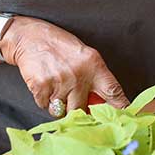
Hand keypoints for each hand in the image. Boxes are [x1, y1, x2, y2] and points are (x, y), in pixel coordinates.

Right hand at [0, 16, 128, 114]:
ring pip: (62, 112)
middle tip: (70, 96)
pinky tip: (44, 82)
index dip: (120, 107)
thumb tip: (101, 102)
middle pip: (83, 110)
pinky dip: (44, 99)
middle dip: (77, 108)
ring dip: (58, 104)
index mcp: (94, 64)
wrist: (30, 37)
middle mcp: (80, 74)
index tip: (124, 117)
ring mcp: (60, 82)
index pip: (113, 90)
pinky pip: (44, 107)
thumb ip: (93, 77)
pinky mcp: (42, 88)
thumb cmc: (59, 46)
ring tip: (55, 85)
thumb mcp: (83, 55)